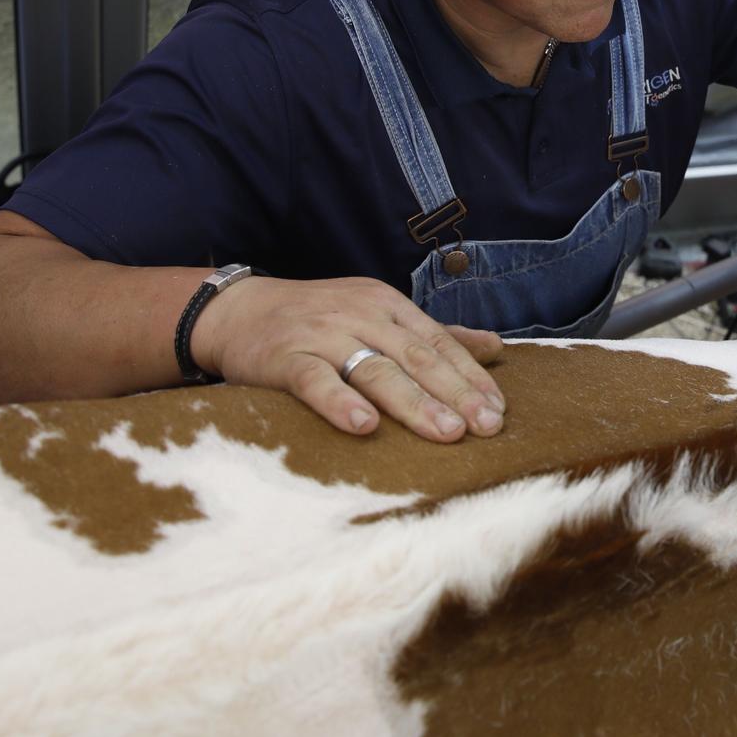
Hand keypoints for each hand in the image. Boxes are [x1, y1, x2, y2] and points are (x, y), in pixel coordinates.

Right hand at [189, 275, 505, 440]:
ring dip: (413, 402)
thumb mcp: (377, 315)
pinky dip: (341, 402)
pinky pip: (316, 381)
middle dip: (455, 393)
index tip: (499, 410)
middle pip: (415, 357)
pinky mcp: (285, 359)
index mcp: (387, 305)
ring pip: (375, 370)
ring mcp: (322, 336)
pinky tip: (365, 426)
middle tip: (487, 426)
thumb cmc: (317, 318)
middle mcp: (360, 316)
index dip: (470, 376)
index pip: (438, 342)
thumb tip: (495, 348)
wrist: (237, 310)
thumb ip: (434, 334)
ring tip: (447, 431)